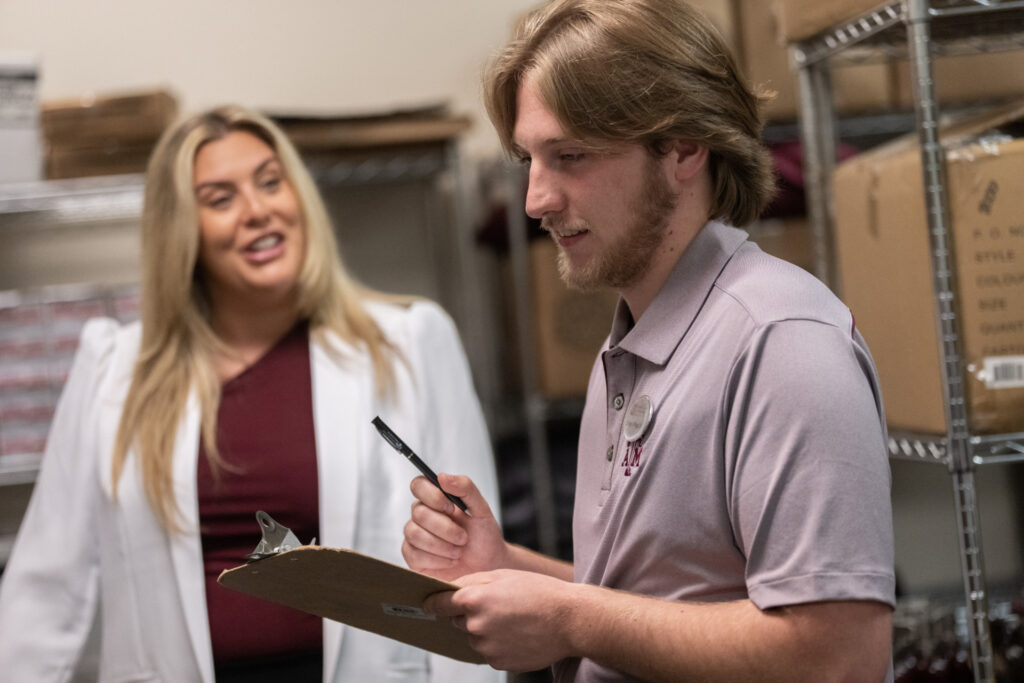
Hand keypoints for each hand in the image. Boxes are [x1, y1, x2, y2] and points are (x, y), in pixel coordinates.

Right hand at [402, 473, 507, 581]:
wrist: (488, 565)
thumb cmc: (484, 536)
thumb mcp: (482, 509)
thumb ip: (465, 488)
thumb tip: (442, 477)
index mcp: (436, 499)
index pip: (418, 485)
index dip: (433, 496)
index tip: (452, 507)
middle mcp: (421, 515)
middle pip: (418, 512)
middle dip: (445, 527)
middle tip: (464, 537)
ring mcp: (415, 536)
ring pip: (414, 533)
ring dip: (442, 545)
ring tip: (459, 550)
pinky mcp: (413, 558)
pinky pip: (415, 554)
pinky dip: (438, 559)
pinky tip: (451, 560)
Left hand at [425, 569, 576, 671]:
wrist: (570, 620)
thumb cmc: (539, 592)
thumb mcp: (503, 575)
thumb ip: (472, 583)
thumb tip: (448, 591)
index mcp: (474, 600)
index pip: (439, 604)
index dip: (433, 603)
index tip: (427, 604)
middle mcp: (475, 626)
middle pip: (458, 621)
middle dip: (469, 614)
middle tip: (497, 605)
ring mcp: (486, 647)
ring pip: (474, 637)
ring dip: (485, 630)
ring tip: (513, 620)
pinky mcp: (498, 663)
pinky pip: (489, 652)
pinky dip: (498, 644)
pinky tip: (518, 634)